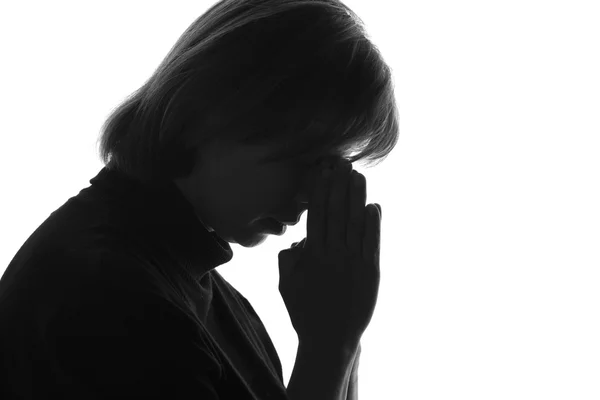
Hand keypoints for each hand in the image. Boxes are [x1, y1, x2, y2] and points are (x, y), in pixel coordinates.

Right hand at [278, 159, 381, 345]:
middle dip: (339, 185)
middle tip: (343, 163)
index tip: (323, 172)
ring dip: (357, 197)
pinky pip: (372, 242)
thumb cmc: (305, 312)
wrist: (330, 340)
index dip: (320, 191)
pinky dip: (373, 223)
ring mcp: (354, 263)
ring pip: (356, 222)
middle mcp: (333, 255)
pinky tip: (374, 206)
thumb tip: (301, 240)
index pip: (317, 215)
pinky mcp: (371, 272)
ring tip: (359, 176)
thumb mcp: (286, 284)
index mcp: (312, 255)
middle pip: (337, 212)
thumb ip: (288, 258)